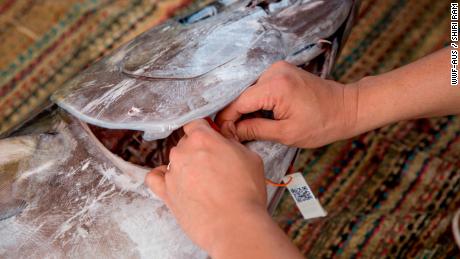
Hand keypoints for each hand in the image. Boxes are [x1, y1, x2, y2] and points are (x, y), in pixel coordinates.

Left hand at [145, 119, 266, 254]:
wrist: (234, 226)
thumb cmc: (245, 194)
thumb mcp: (250, 158)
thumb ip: (233, 140)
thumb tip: (225, 131)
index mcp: (203, 138)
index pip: (196, 123)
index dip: (205, 130)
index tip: (211, 137)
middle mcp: (183, 152)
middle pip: (185, 142)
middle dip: (198, 150)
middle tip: (215, 165)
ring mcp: (172, 172)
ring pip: (174, 160)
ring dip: (186, 166)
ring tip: (203, 182)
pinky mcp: (166, 193)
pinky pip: (154, 178)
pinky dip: (161, 176)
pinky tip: (173, 180)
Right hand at [216, 61, 358, 147]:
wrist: (347, 108)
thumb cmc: (322, 124)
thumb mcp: (286, 134)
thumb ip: (255, 130)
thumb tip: (231, 132)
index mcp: (275, 86)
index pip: (239, 102)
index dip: (227, 120)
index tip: (222, 135)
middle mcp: (273, 71)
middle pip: (241, 95)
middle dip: (235, 115)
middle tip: (233, 135)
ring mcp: (277, 68)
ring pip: (249, 91)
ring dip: (246, 108)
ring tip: (247, 128)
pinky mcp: (281, 70)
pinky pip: (259, 87)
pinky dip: (256, 101)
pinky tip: (259, 116)